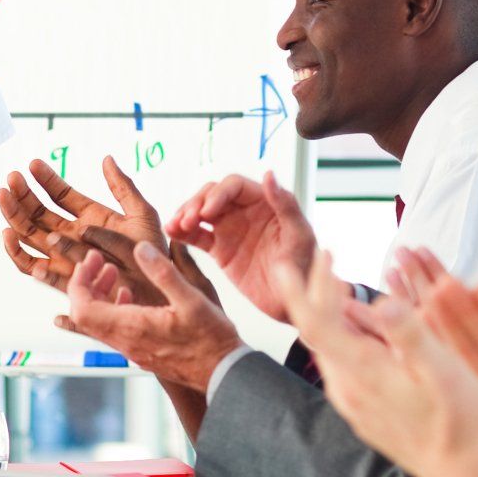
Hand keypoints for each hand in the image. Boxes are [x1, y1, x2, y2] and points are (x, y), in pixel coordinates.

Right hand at [0, 156, 165, 297]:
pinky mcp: (59, 278)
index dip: (46, 179)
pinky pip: (31, 267)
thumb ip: (123, 187)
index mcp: (89, 217)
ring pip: (30, 235)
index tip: (32, 164)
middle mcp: (72, 235)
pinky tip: (9, 235)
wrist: (154, 288)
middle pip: (38, 213)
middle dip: (22, 195)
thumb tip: (107, 158)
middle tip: (11, 177)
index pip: (60, 194)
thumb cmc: (151, 253)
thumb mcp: (141, 213)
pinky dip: (17, 253)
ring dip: (13, 216)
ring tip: (4, 196)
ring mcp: (64, 256)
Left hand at [57, 242, 243, 393]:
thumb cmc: (211, 339)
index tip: (91, 259)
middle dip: (85, 285)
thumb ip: (163, 271)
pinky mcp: (142, 352)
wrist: (224, 373)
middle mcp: (126, 342)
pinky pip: (113, 330)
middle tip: (98, 261)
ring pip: (98, 323)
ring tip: (112, 273)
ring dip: (98, 296)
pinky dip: (112, 308)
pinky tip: (129, 295)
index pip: (83, 308)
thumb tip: (140, 248)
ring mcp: (132, 350)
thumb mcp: (191, 298)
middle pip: (84, 316)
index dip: (79, 282)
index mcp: (132, 327)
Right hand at [167, 170, 317, 323]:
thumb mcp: (300, 235)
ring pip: (200, 213)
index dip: (217, 194)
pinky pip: (197, 237)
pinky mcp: (220, 251)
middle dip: (196, 203)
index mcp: (265, 202)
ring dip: (185, 214)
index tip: (207, 212)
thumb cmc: (305, 266)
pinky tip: (171, 233)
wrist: (297, 302)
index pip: (234, 186)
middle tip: (187, 220)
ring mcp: (230, 230)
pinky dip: (182, 233)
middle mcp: (245, 212)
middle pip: (212, 195)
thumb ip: (286, 205)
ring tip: (175, 226)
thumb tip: (268, 174)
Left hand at [272, 246, 477, 476]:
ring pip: (330, 346)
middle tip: (321, 257)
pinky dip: (346, 334)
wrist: (459, 474)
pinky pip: (343, 363)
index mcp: (362, 372)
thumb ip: (410, 334)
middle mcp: (348, 388)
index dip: (311, 284)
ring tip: (337, 281)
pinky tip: (361, 323)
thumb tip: (382, 301)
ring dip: (331, 311)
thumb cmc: (458, 421)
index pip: (317, 320)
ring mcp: (353, 401)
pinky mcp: (364, 409)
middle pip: (317, 330)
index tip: (322, 253)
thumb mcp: (443, 370)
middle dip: (315, 289)